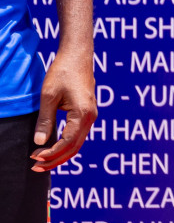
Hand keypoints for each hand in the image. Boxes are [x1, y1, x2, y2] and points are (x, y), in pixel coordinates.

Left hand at [32, 49, 95, 171]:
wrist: (77, 55)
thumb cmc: (63, 72)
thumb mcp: (49, 96)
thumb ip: (45, 120)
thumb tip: (40, 142)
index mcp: (83, 114)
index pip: (67, 142)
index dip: (50, 153)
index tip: (34, 157)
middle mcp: (91, 117)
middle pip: (75, 148)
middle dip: (55, 160)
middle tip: (35, 167)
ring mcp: (91, 115)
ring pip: (77, 143)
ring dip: (60, 154)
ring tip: (41, 161)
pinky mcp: (87, 112)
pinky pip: (78, 135)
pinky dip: (66, 145)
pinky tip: (53, 148)